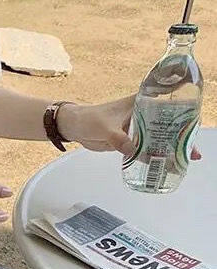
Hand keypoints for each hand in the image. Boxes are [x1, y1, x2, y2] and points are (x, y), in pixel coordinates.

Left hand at [57, 97, 201, 158]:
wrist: (74, 127)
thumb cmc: (89, 119)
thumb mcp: (106, 129)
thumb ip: (120, 140)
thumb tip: (135, 152)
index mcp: (140, 103)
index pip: (167, 105)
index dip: (183, 115)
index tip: (194, 127)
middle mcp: (143, 114)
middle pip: (167, 125)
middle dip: (181, 137)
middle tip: (192, 152)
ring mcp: (137, 128)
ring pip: (158, 138)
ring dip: (170, 148)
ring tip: (184, 161)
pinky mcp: (130, 140)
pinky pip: (146, 148)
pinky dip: (155, 155)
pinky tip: (165, 165)